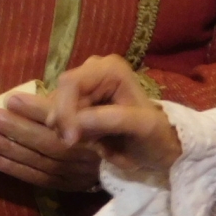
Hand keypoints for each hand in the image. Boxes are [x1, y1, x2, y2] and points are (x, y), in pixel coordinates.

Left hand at [0, 88, 101, 190]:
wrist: (134, 157)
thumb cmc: (110, 122)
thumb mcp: (100, 105)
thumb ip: (73, 102)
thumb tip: (36, 93)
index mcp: (98, 131)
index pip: (64, 121)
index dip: (36, 110)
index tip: (11, 98)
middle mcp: (88, 155)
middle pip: (46, 142)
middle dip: (13, 129)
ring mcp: (77, 174)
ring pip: (37, 161)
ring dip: (6, 148)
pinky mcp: (68, 187)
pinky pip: (35, 178)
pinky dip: (10, 168)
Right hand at [50, 55, 181, 176]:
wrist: (158, 146)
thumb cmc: (154, 134)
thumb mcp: (142, 126)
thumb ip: (112, 119)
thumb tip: (77, 120)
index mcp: (111, 69)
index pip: (71, 83)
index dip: (65, 111)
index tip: (71, 140)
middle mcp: (94, 70)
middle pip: (59, 95)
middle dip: (65, 122)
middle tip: (77, 143)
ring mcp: (85, 85)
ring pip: (57, 107)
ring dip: (68, 129)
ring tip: (92, 141)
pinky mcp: (78, 101)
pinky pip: (61, 117)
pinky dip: (69, 131)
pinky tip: (88, 138)